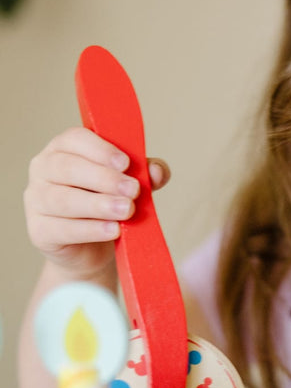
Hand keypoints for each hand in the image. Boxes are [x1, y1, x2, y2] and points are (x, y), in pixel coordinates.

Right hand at [24, 127, 169, 278]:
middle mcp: (43, 170)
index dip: (100, 149)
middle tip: (133, 190)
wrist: (90, 249)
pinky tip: (113, 230)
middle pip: (67, 167)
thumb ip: (144, 175)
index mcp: (64, 149)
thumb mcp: (128, 186)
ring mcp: (36, 200)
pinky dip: (90, 229)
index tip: (126, 163)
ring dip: (98, 204)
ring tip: (126, 210)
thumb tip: (156, 171)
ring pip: (63, 199)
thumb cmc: (107, 206)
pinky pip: (63, 228)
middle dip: (104, 178)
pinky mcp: (39, 230)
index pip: (75, 139)